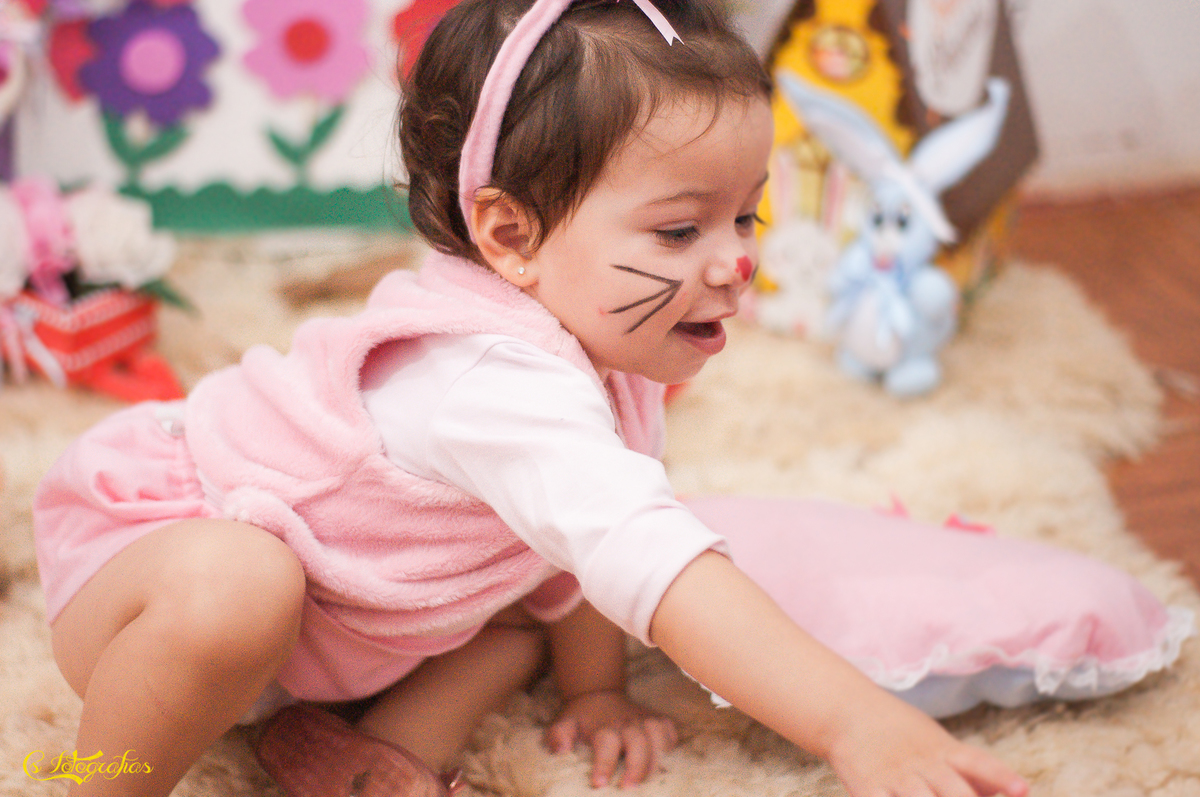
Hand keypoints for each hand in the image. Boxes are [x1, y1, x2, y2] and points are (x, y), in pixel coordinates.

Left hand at [545, 689, 677, 788]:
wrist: (599, 694)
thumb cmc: (581, 718)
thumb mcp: (563, 724)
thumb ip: (558, 736)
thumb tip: (562, 751)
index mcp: (604, 726)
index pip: (607, 743)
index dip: (605, 764)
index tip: (598, 784)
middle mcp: (627, 722)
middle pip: (639, 742)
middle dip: (637, 767)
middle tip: (628, 789)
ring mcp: (645, 720)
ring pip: (658, 737)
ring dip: (656, 760)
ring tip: (651, 783)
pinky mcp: (659, 720)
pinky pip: (671, 734)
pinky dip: (670, 748)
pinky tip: (663, 764)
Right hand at [825, 697, 1028, 796]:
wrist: (848, 713)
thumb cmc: (901, 731)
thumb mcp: (938, 741)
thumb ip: (971, 770)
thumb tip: (1015, 792)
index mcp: (944, 751)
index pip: (978, 763)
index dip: (1001, 778)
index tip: (1022, 790)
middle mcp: (924, 765)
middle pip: (955, 793)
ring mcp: (896, 778)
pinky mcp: (869, 788)